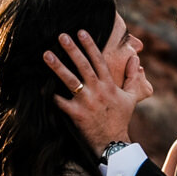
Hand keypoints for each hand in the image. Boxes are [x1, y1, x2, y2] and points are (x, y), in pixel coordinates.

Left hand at [44, 27, 145, 153]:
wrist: (113, 143)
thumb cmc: (120, 119)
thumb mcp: (131, 97)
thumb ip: (133, 77)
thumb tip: (136, 59)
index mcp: (109, 85)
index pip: (99, 61)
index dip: (90, 45)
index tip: (81, 32)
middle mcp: (98, 91)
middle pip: (83, 66)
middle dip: (72, 50)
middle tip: (61, 36)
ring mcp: (87, 102)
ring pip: (71, 80)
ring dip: (58, 66)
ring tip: (47, 54)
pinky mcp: (77, 114)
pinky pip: (61, 102)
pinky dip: (51, 94)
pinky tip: (40, 84)